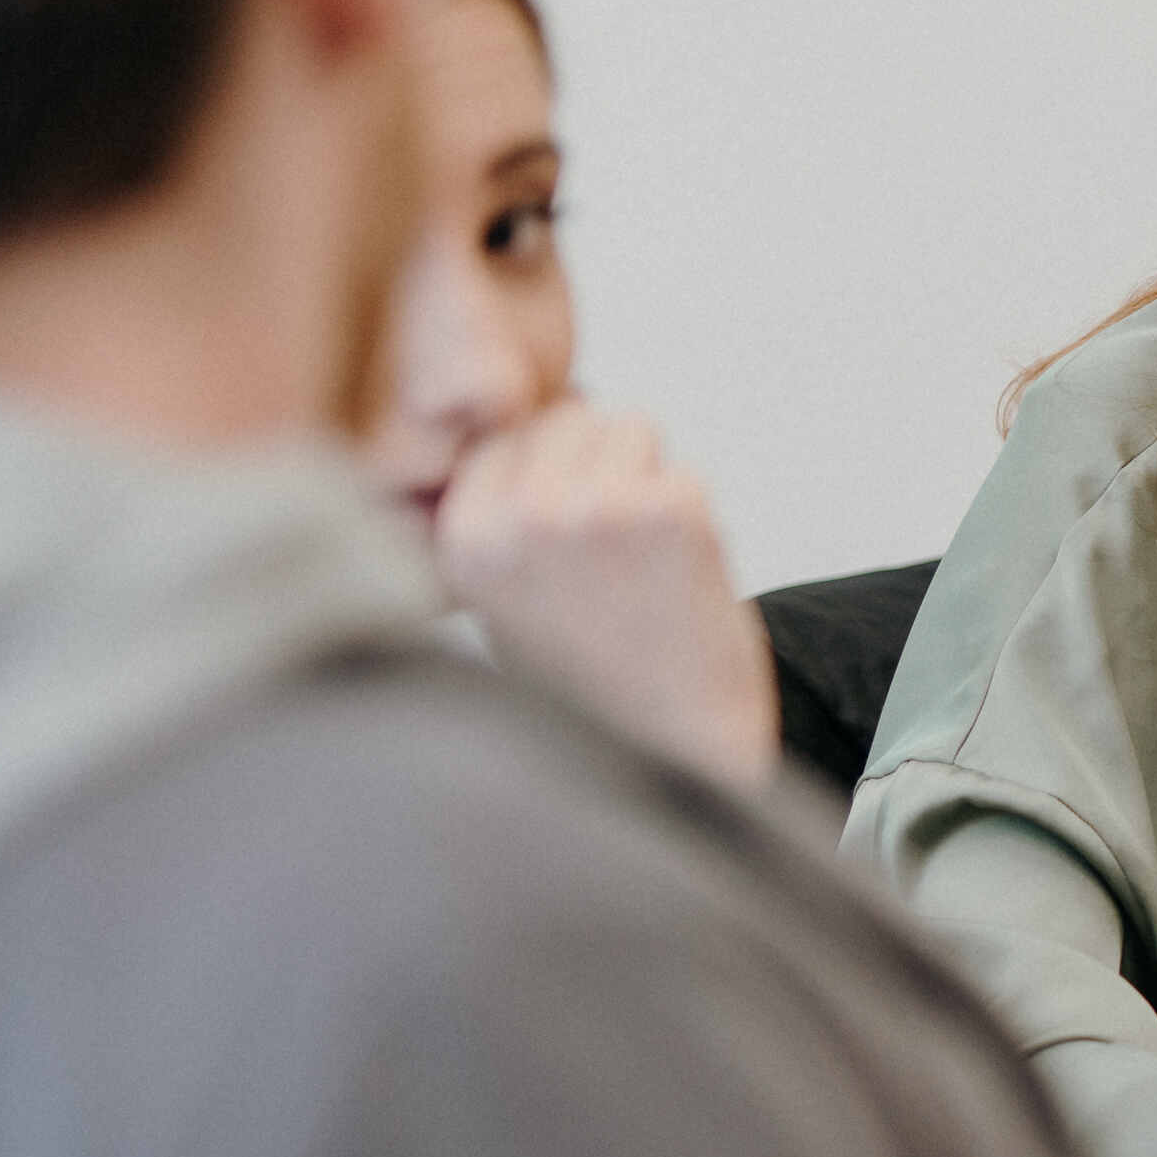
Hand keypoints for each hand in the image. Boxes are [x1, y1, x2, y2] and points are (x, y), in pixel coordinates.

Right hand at [433, 399, 779, 794]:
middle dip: (600, 467)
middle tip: (612, 561)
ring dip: (647, 482)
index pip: (505, 435)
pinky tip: (678, 583)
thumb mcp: (508, 598)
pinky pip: (686, 472)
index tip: (568, 542)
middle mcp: (520, 518)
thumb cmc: (595, 682)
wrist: (674, 754)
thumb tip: (549, 402)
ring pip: (631, 427)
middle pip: (570, 416)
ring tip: (641, 570)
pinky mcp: (672, 512)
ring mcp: (597, 510)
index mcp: (464, 538)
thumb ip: (506, 509)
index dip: (547, 471)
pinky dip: (693, 519)